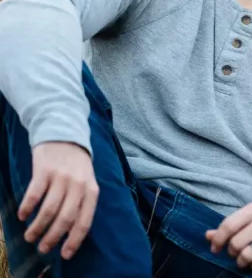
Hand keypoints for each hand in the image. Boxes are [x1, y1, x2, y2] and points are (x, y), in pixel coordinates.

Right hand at [19, 142, 98, 259]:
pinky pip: (34, 195)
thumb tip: (71, 234)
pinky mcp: (44, 170)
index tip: (65, 255)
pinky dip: (26, 209)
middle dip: (52, 238)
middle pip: (65, 218)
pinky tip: (21, 215)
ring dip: (37, 227)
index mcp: (91, 190)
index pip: (85, 220)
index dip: (74, 240)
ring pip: (48, 210)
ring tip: (30, 236)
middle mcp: (78, 184)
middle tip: (43, 248)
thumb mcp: (87, 182)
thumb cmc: (76, 166)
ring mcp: (61, 177)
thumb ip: (82, 203)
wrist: (65, 135)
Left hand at [206, 202, 251, 271]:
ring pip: (246, 256)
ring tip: (244, 257)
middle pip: (236, 244)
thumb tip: (208, 236)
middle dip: (231, 251)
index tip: (214, 248)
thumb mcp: (247, 218)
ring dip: (241, 261)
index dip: (218, 239)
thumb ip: (229, 226)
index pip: (229, 225)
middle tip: (235, 251)